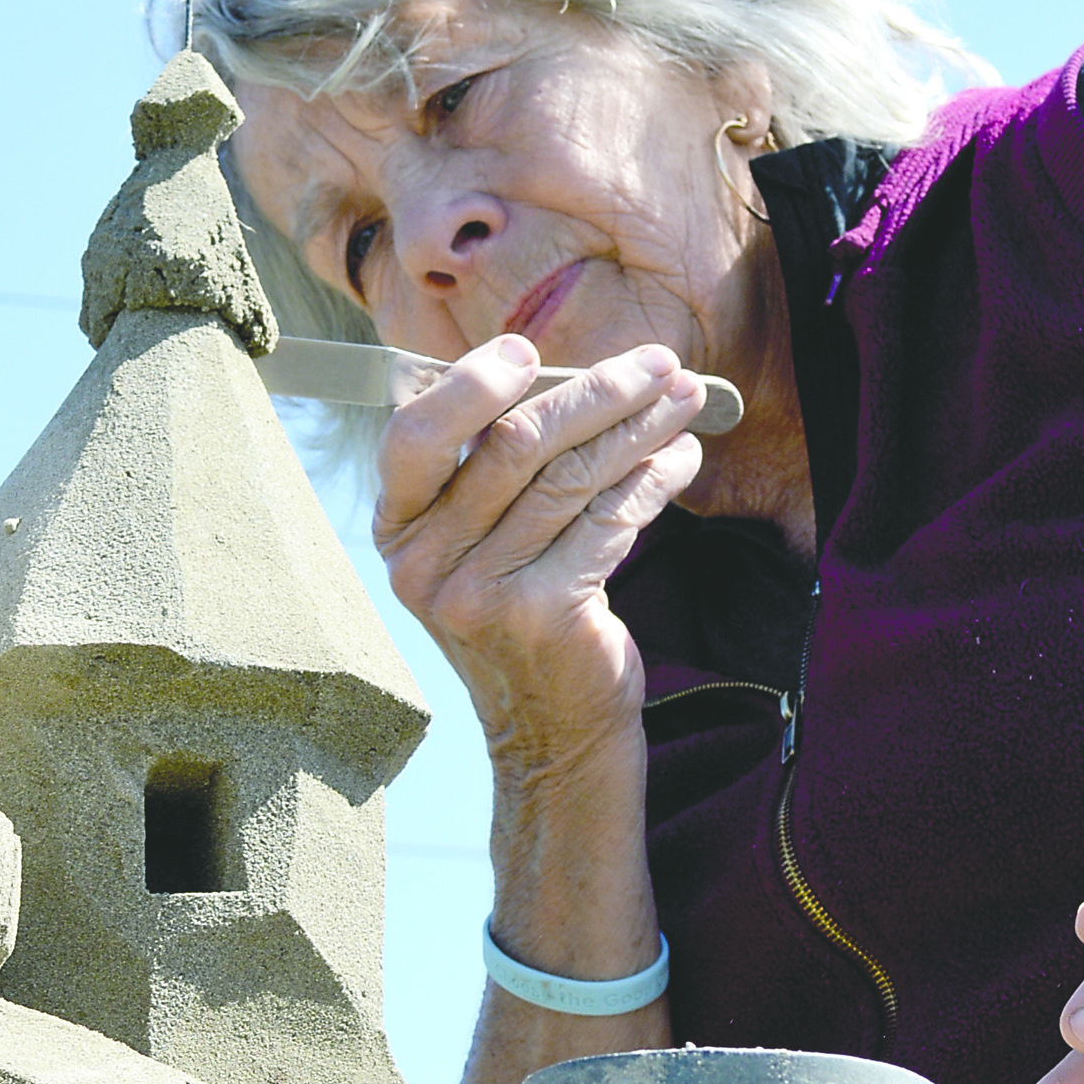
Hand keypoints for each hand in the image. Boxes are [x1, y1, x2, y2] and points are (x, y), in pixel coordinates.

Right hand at [373, 336, 706, 772]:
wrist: (550, 733)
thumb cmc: (523, 620)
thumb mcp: (481, 550)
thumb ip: (495, 473)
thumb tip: (574, 376)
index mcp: (399, 532)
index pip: (416, 436)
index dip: (472, 384)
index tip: (529, 350)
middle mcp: (425, 563)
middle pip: (513, 443)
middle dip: (597, 391)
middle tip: (657, 363)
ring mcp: (480, 593)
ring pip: (571, 476)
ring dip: (640, 428)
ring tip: (684, 401)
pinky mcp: (543, 614)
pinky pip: (610, 519)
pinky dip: (654, 480)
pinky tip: (680, 459)